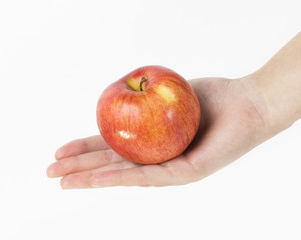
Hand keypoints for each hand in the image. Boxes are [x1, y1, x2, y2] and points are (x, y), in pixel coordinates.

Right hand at [46, 77, 268, 187]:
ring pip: (125, 176)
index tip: (61, 150)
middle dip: (81, 169)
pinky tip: (97, 179)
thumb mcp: (167, 93)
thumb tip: (120, 93)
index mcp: (153, 144)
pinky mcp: (187, 174)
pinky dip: (121, 177)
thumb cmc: (213, 98)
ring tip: (63, 181)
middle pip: (113, 165)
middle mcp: (159, 160)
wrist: (250, 104)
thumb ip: (144, 99)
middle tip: (50, 172)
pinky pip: (149, 175)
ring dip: (92, 179)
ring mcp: (172, 170)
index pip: (113, 148)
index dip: (85, 149)